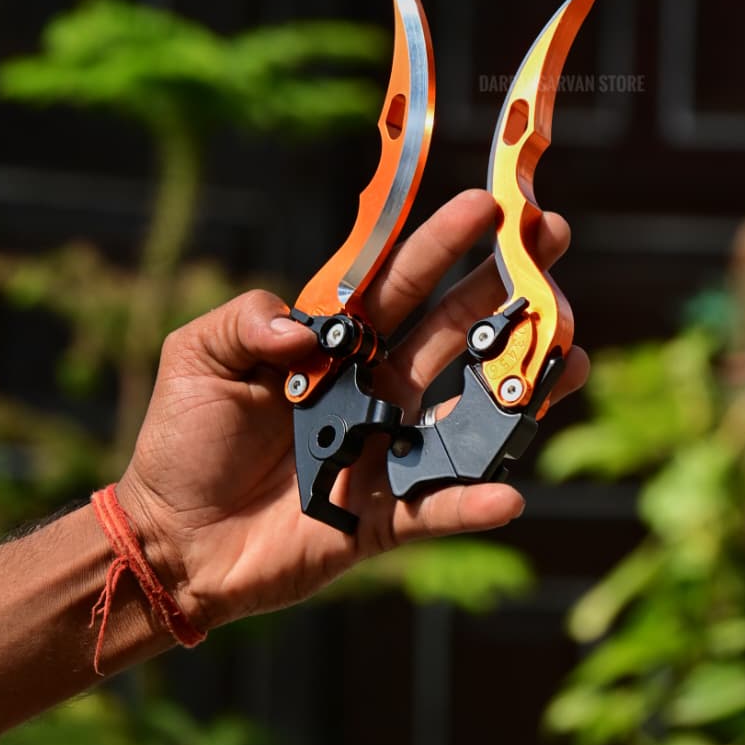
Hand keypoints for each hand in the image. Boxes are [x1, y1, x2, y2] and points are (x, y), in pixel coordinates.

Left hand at [117, 189, 588, 631]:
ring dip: (521, 383)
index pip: (399, 282)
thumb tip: (302, 327)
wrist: (174, 539)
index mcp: (335, 342)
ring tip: (570, 353)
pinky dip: (473, 502)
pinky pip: (438, 506)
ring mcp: (387, 448)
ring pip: (468, 409)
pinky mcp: (385, 516)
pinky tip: (510, 492)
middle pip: (451, 330)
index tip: (490, 206)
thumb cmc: (183, 440)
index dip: (443, 244)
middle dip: (504, 286)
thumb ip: (243, 320)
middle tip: (555, 242)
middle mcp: (375, 385)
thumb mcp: (194, 357)